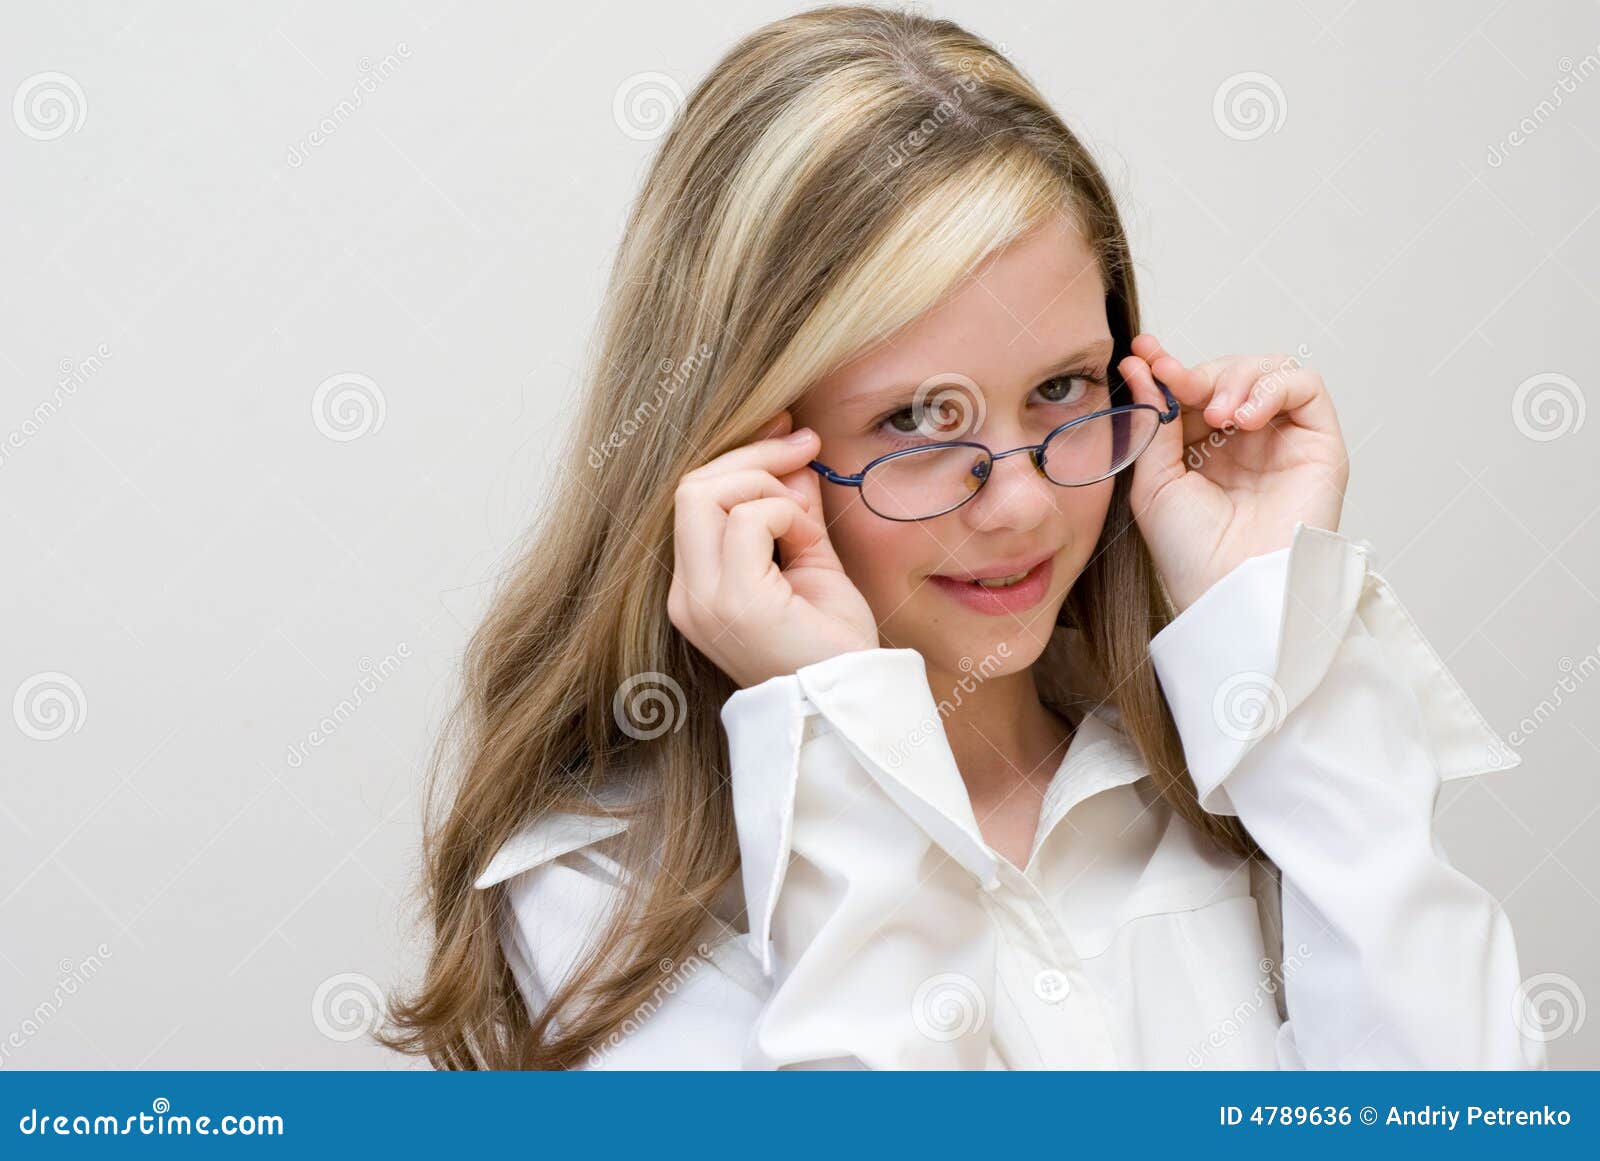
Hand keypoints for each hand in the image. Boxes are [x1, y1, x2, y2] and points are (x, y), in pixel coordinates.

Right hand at [669, 410, 879, 688]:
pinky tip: (808, 543)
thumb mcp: (812, 561)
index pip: (693, 498)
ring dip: (768, 487)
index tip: (790, 435)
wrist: (852, 704)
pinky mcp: (733, 603)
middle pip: (691, 487)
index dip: (740, 457)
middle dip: (752, 457)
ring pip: (705, 494)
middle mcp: (687, 595)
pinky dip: (784, 515)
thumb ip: (794, 510)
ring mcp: (703, 601)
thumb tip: (792, 452)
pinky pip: (747, 520)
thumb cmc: (833, 646)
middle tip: (806, 448)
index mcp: (696, 587)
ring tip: (806, 522)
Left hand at [1119, 335, 1348, 615]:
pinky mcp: (1319, 443)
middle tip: (1183, 389)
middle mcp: (1244, 442)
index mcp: (1202, 449)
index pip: (1191, 390)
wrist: (1229, 590)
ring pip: (1267, 370)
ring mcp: (1282, 440)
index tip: (1143, 353)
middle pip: (1228, 374)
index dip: (1169, 368)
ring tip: (1218, 415)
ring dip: (1236, 378)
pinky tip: (1245, 419)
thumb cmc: (1190, 552)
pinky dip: (1272, 387)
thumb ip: (1153, 422)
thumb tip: (1142, 368)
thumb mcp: (1153, 481)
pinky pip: (1305, 385)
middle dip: (1200, 374)